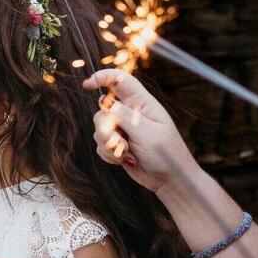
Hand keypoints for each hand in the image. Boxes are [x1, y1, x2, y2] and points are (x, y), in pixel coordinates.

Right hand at [82, 68, 197, 193]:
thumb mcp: (147, 133)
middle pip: (103, 110)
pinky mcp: (117, 145)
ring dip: (109, 145)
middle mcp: (130, 114)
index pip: (121, 81)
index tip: (87, 84)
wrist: (170, 180)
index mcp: (142, 104)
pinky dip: (109, 155)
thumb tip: (103, 101)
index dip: (103, 77)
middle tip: (117, 142)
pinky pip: (100, 145)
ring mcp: (123, 130)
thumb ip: (124, 116)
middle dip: (104, 128)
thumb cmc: (167, 154)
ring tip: (127, 155)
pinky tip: (125, 161)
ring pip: (99, 129)